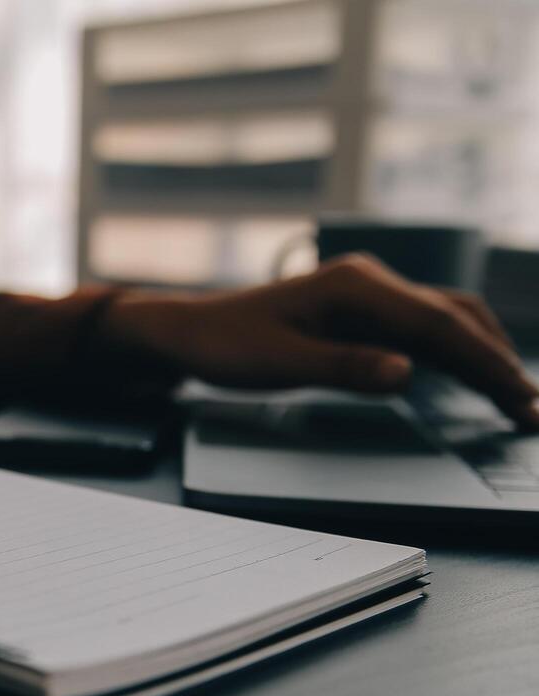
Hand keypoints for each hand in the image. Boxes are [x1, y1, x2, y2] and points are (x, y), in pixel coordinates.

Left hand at [101, 253, 538, 426]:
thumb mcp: (277, 363)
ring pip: (449, 322)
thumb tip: (407, 373)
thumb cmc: (225, 345)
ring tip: (519, 403)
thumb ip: (342, 367)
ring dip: (486, 358)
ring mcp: (371, 296)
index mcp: (355, 285)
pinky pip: (426, 331)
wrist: (190, 330)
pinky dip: (459, 356)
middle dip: (500, 364)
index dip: (487, 363)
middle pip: (456, 320)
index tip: (520, 400)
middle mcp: (371, 282)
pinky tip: (481, 382)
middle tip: (532, 413)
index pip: (440, 324)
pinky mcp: (365, 314)